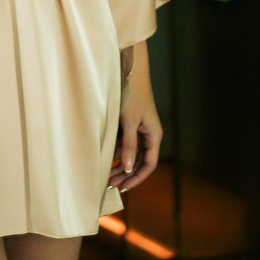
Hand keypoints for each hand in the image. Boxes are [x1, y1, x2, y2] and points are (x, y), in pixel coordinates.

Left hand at [108, 41, 161, 192]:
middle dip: (125, 174)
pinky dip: (116, 152)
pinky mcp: (130, 123)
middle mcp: (148, 135)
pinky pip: (124, 144)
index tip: (123, 188)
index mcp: (154, 135)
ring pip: (130, 153)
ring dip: (119, 165)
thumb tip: (128, 168)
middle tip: (110, 185)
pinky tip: (105, 159)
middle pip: (139, 161)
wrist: (129, 70)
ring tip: (105, 176)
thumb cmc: (132, 93)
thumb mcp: (129, 120)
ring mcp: (139, 129)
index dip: (136, 178)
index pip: (148, 164)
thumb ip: (129, 144)